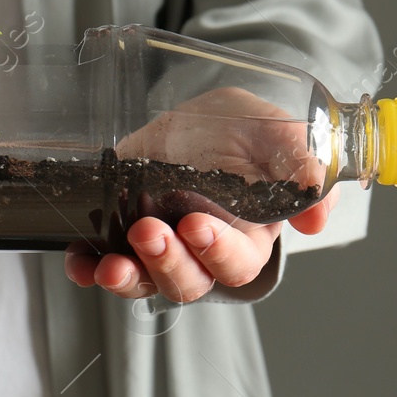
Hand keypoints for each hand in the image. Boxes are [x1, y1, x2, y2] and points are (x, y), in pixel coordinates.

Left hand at [64, 86, 337, 302]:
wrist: (198, 116)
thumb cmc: (243, 130)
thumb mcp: (274, 132)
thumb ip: (298, 162)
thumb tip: (316, 206)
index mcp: (246, 235)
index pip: (236, 264)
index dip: (217, 252)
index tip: (197, 226)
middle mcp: (199, 250)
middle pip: (188, 281)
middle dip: (167, 263)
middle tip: (149, 232)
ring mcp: (159, 244)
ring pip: (145, 280)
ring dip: (128, 276)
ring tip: (111, 264)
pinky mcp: (120, 232)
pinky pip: (101, 263)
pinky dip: (88, 269)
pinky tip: (80, 264)